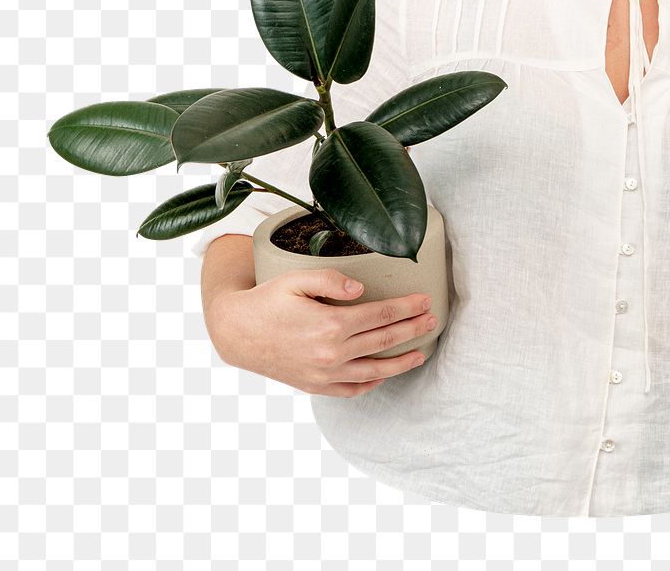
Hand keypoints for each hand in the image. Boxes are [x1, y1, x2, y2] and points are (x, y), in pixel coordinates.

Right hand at [206, 268, 436, 396]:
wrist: (237, 332)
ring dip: (402, 361)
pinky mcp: (316, 386)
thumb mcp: (296, 279)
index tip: (425, 300)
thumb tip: (361, 288)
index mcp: (330, 324)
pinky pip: (352, 389)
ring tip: (421, 352)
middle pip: (384, 341)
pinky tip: (385, 373)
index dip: (406, 307)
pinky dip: (372, 382)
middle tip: (432, 320)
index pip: (380, 315)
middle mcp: (331, 354)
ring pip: (375, 370)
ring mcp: (324, 374)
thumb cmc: (268, 300)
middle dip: (412, 329)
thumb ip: (331, 279)